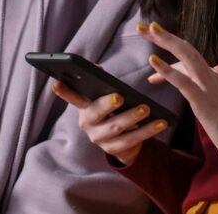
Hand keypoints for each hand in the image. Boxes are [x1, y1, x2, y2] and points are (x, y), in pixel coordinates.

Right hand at [51, 82, 167, 166]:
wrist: (122, 141)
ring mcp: (99, 139)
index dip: (64, 92)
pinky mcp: (114, 150)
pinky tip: (160, 123)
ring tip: (147, 109)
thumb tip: (97, 67)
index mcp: (85, 108)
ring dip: (132, 118)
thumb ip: (101, 83)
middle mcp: (88, 124)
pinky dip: (148, 131)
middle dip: (107, 105)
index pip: (73, 98)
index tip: (56, 83)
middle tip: (120, 97)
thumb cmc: (113, 111)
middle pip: (96, 114)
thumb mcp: (106, 97)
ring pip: (116, 128)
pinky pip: (132, 140)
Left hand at [140, 22, 217, 170]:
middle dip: (165, 37)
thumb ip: (205, 95)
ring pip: (187, 57)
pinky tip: (153, 61)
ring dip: (167, 41)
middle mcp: (215, 76)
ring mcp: (210, 87)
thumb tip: (191, 92)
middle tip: (144, 26)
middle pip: (187, 50)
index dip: (169, 61)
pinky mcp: (205, 102)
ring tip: (148, 29)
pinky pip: (183, 82)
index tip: (152, 62)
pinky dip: (167, 70)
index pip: (190, 62)